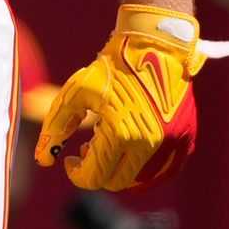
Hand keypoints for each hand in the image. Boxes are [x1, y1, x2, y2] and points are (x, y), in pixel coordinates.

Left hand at [34, 4, 228, 191]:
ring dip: (120, 169)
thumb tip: (43, 160)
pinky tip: (133, 149)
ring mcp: (171, 142)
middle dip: (97, 172)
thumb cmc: (112, 66)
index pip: (93, 177)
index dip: (76, 174)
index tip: (70, 159)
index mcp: (120, 133)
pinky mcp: (185, 137)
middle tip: (89, 149)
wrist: (155, 45)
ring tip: (110, 143)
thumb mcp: (76, 92)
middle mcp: (148, 143)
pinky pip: (164, 169)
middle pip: (116, 182)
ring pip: (140, 180)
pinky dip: (146, 168)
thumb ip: (56, 127)